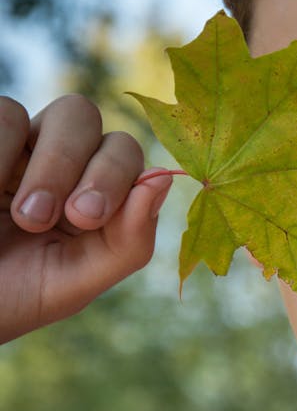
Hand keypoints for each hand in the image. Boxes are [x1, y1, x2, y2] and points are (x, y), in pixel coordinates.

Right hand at [0, 94, 172, 343]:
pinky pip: (9, 113)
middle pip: (98, 123)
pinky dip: (3, 154)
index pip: (125, 154)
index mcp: (93, 193)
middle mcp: (62, 161)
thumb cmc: (15, 298)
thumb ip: (129, 242)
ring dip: (52, 167)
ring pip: (68, 112)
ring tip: (25, 217)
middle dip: (87, 170)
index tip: (87, 218)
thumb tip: (165, 179)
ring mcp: (24, 145)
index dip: (117, 176)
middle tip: (59, 217)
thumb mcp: (76, 282)